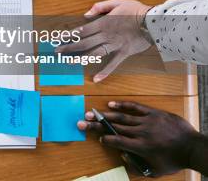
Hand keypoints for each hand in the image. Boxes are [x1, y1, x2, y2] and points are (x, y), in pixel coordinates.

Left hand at [56, 0, 152, 81]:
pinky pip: (113, 64)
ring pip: (94, 53)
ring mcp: (114, 45)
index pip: (82, 30)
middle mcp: (106, 35)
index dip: (69, 35)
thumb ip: (100, 6)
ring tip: (69, 63)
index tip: (59, 39)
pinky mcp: (124, 52)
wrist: (154, 21)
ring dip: (81, 59)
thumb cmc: (136, 10)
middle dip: (69, 48)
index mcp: (103, 23)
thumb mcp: (117, 2)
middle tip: (58, 52)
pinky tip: (96, 79)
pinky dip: (105, 72)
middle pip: (84, 43)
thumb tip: (86, 13)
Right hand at [78, 101, 204, 176]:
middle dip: (96, 125)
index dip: (106, 139)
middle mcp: (141, 133)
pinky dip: (122, 106)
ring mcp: (147, 121)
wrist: (193, 148)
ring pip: (122, 117)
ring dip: (105, 115)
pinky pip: (135, 107)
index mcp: (141, 147)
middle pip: (114, 127)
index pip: (117, 141)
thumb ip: (137, 166)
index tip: (99, 138)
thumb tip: (122, 157)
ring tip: (91, 112)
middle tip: (81, 121)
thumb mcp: (156, 171)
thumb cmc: (175, 161)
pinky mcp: (154, 113)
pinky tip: (111, 105)